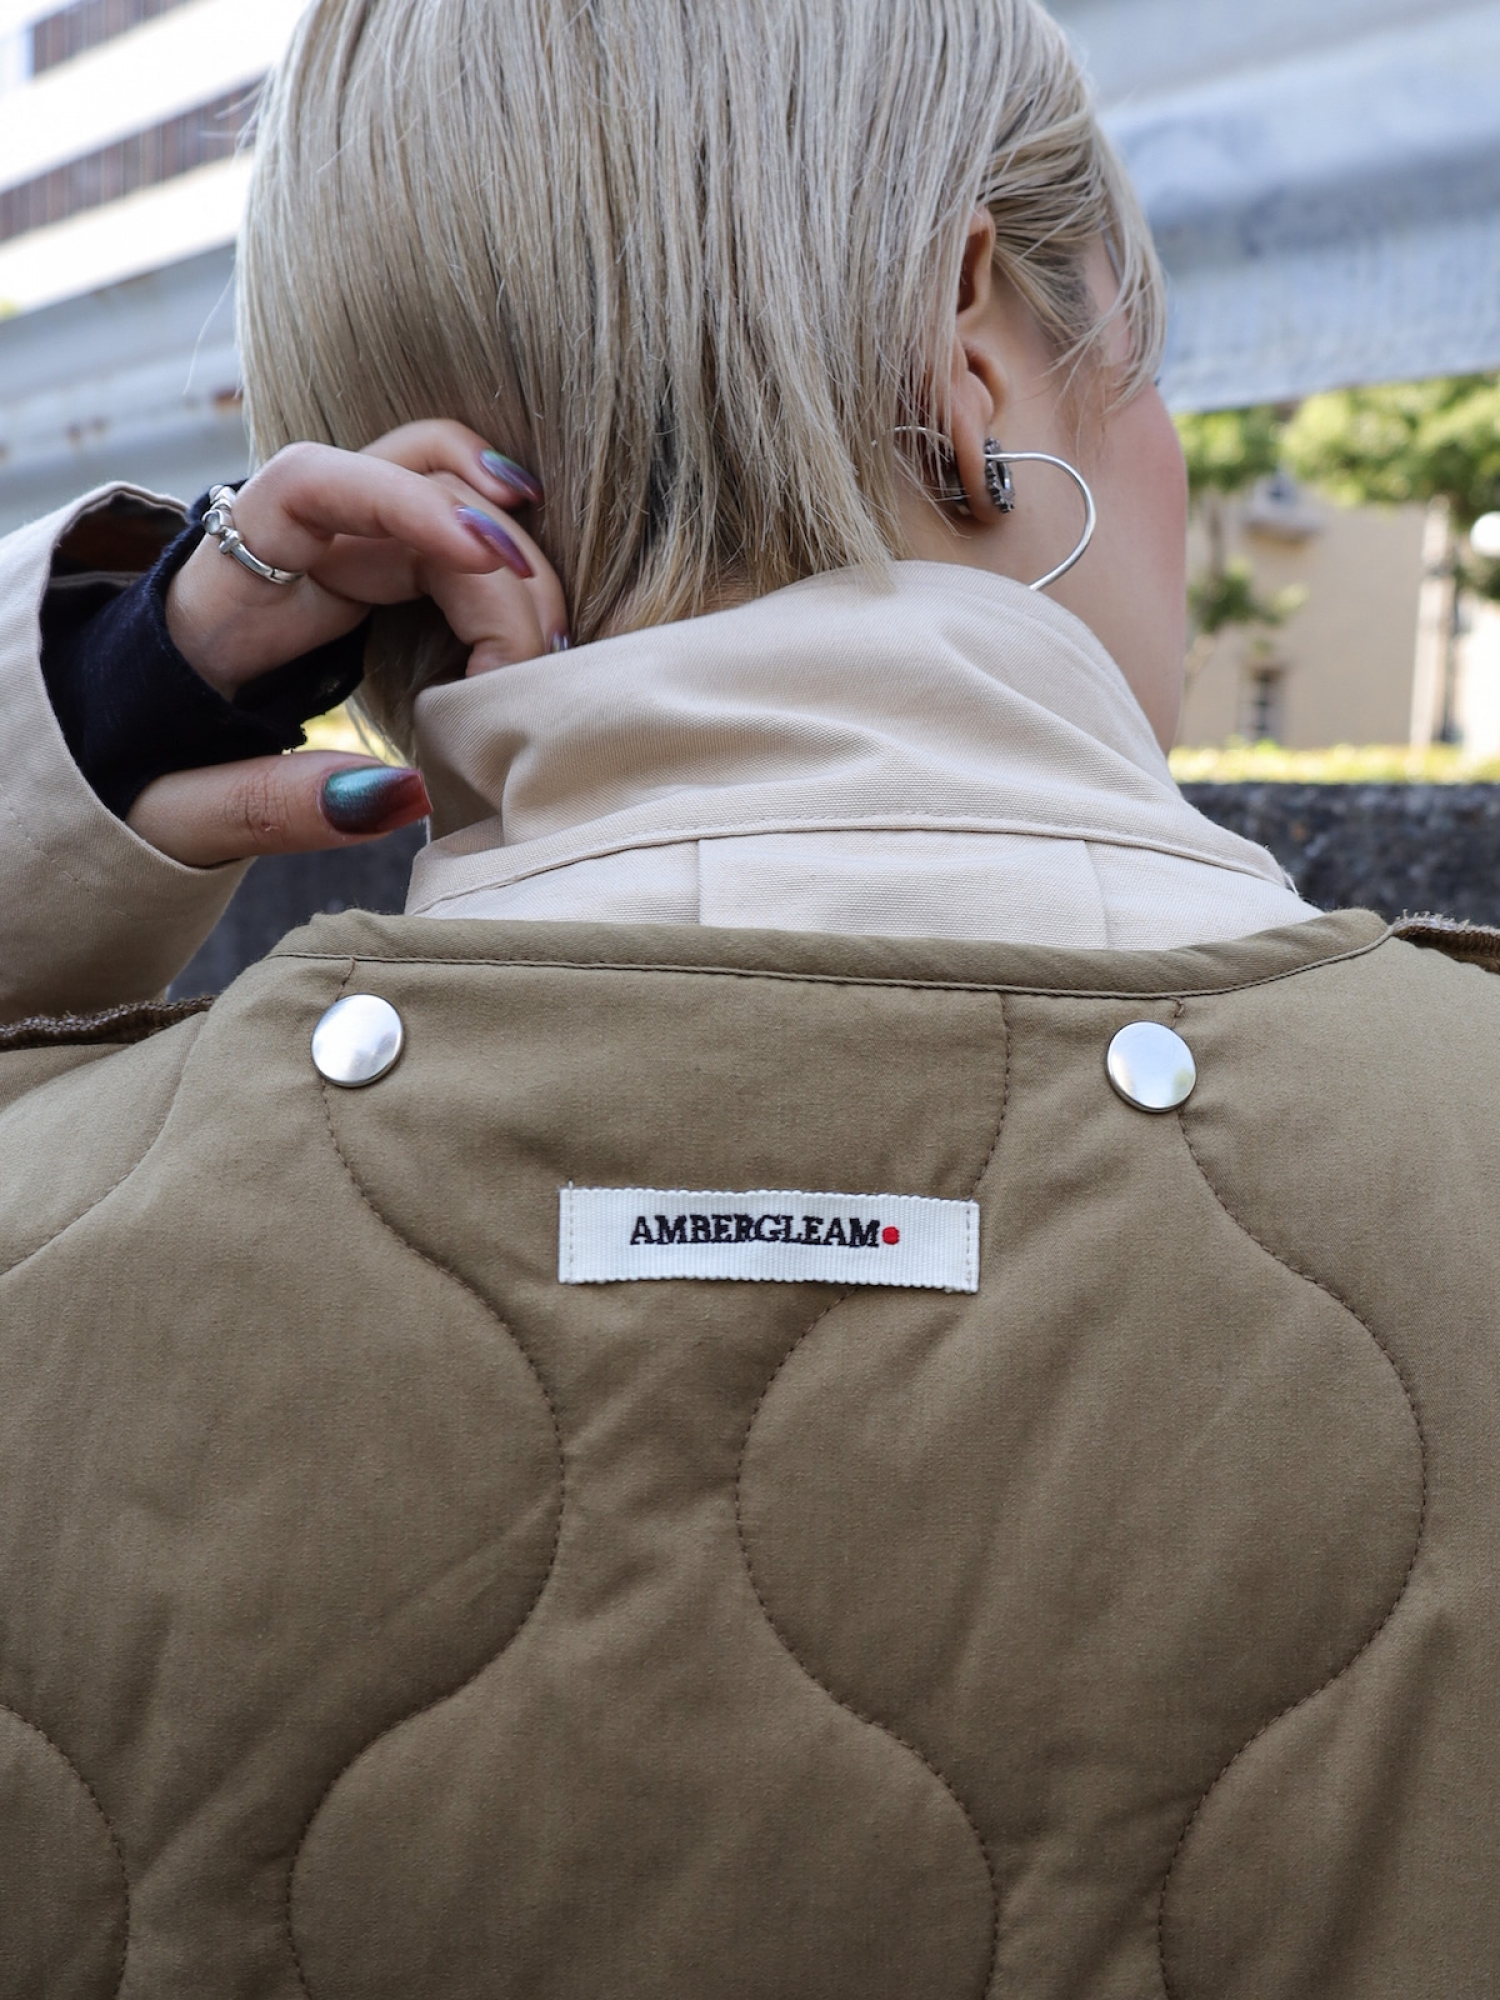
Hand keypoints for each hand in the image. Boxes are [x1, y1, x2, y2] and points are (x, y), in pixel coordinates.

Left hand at [130, 420, 567, 867]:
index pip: (311, 486)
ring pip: (448, 492)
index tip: (489, 561)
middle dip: (496, 566)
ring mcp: (336, 545)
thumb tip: (407, 794)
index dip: (411, 503)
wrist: (121, 751)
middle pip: (412, 487)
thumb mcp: (181, 815)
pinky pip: (452, 532)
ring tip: (543, 651)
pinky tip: (539, 617)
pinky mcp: (373, 568)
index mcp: (219, 590)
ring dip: (515, 558)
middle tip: (527, 674)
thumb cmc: (142, 778)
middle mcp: (284, 542)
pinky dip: (505, 558)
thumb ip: (279, 807)